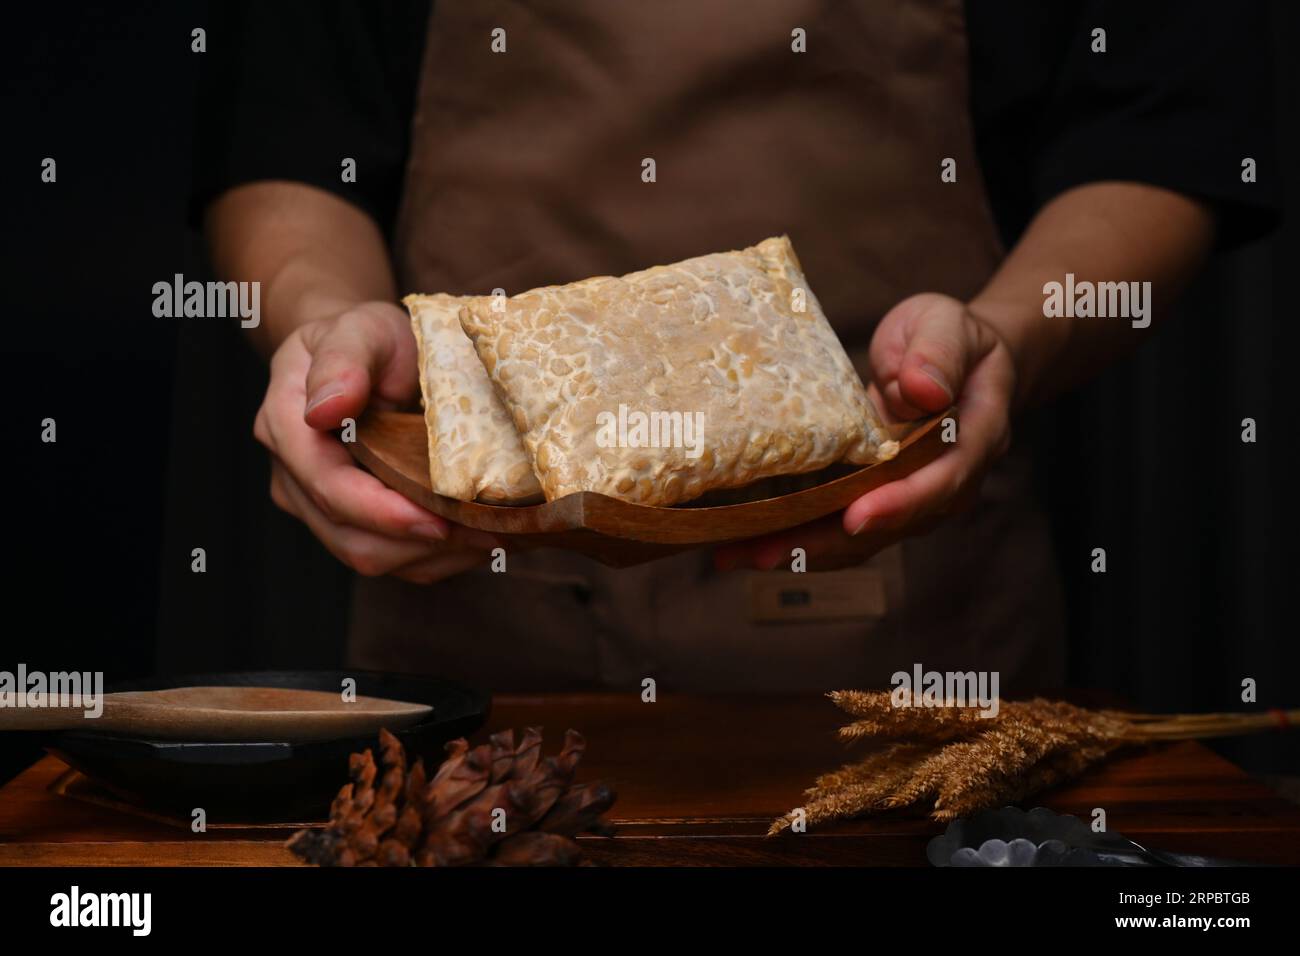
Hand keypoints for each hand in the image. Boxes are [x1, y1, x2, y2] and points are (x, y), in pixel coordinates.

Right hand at [254, 301, 500, 583]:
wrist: (363, 355)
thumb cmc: (367, 338)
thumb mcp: (360, 329)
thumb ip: (344, 361)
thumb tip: (325, 410)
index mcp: (286, 426)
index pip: (328, 487)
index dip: (381, 512)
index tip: (437, 521)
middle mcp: (293, 476)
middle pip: (348, 536)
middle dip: (417, 542)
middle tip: (486, 535)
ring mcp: (317, 505)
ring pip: (370, 555)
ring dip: (432, 555)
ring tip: (490, 538)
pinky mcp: (348, 523)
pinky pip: (391, 558)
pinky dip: (435, 557)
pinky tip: (476, 539)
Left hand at [714, 292, 1015, 571]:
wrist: (949, 356)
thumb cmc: (946, 334)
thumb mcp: (946, 324)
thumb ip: (939, 353)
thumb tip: (924, 390)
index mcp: (973, 439)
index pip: (940, 482)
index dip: (898, 504)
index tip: (855, 516)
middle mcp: (945, 483)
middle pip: (888, 526)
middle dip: (826, 543)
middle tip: (766, 552)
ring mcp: (908, 497)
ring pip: (858, 537)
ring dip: (800, 550)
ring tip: (738, 555)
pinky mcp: (875, 498)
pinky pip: (838, 525)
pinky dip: (797, 535)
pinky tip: (746, 541)